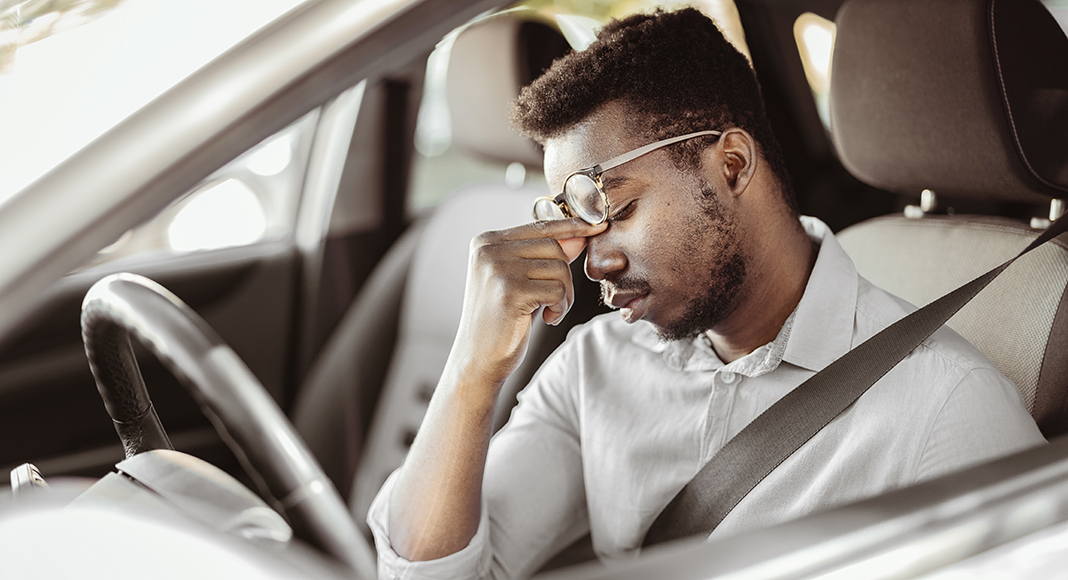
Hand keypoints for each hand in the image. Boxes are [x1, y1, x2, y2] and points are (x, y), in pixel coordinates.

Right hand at [451, 218, 606, 386]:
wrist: (478, 359)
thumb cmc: (501, 321)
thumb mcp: (522, 281)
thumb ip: (544, 257)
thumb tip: (580, 235)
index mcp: (487, 242)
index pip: (540, 225)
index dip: (572, 226)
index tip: (596, 226)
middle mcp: (488, 249)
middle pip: (554, 246)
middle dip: (565, 276)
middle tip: (557, 302)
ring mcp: (497, 268)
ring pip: (559, 268)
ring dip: (564, 294)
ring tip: (550, 311)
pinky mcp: (509, 291)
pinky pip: (556, 290)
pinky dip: (560, 307)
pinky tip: (547, 318)